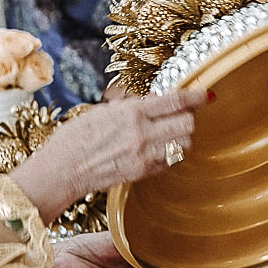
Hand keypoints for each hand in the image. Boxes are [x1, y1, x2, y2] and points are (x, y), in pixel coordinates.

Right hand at [12, 88, 208, 220]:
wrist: (61, 170)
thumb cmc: (74, 138)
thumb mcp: (101, 111)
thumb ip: (131, 106)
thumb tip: (154, 100)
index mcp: (131, 112)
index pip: (175, 101)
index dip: (195, 96)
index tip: (206, 94)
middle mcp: (142, 134)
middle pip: (188, 124)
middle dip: (189, 117)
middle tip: (183, 114)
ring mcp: (144, 156)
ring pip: (184, 144)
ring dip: (182, 137)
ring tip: (170, 132)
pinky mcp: (142, 173)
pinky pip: (170, 162)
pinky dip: (170, 154)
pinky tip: (158, 149)